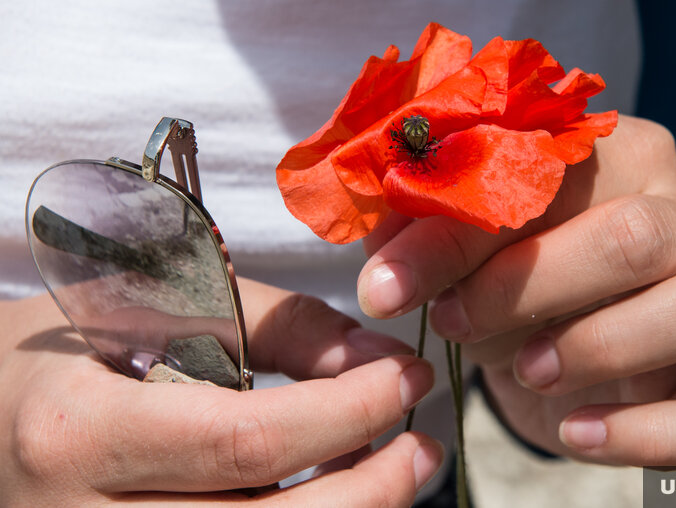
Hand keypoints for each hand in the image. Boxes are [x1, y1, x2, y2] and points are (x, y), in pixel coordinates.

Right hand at [0, 278, 441, 505]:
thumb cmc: (67, 352)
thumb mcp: (154, 310)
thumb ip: (274, 327)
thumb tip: (374, 356)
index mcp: (77, 434)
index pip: (244, 440)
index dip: (347, 412)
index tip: (409, 376)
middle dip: (372, 488)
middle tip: (425, 442)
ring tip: (401, 470)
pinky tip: (341, 499)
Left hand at [358, 115, 675, 465]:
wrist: (534, 338)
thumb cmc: (494, 273)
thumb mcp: (449, 246)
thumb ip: (419, 237)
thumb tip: (384, 273)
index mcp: (617, 159)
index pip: (552, 177)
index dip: (461, 233)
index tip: (385, 286)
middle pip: (639, 237)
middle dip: (530, 286)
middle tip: (454, 319)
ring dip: (600, 346)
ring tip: (527, 367)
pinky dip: (644, 434)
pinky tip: (574, 431)